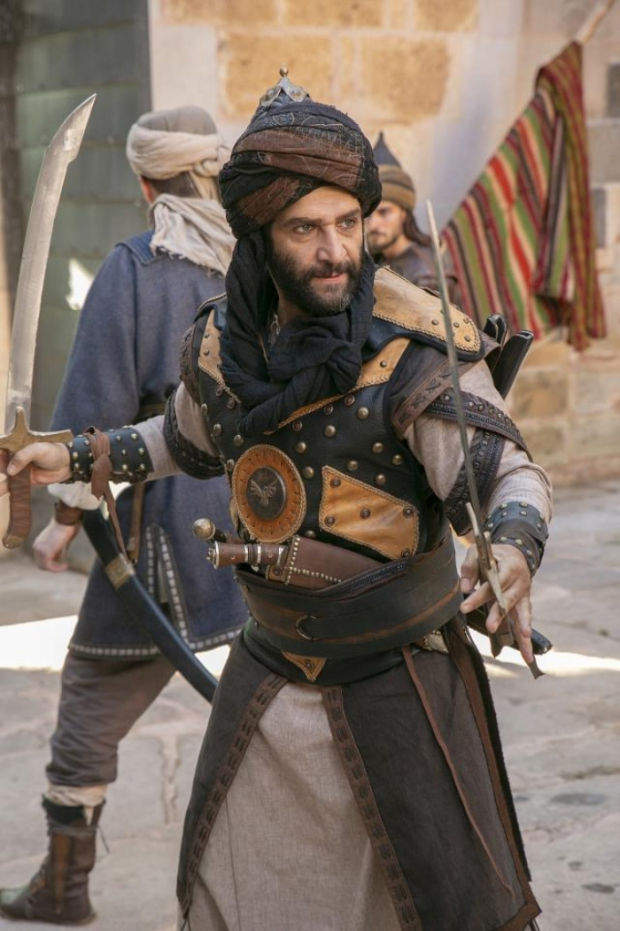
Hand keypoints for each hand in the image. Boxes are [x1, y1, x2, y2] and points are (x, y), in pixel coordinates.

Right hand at [0, 442, 70, 495]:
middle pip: (1, 462)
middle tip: (3, 470)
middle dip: (0, 466)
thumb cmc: (53, 452)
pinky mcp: (24, 481)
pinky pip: (12, 486)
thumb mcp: (38, 450)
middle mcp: (15, 457)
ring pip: (5, 475)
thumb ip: (23, 457)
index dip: (0, 451)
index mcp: (17, 446)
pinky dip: (4, 490)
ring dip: (0, 481)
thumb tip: (9, 471)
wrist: (67, 464)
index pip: (3, 447)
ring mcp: (19, 470)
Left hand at [33, 516, 79, 571]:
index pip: (41, 558)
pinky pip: (50, 567)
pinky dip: (58, 568)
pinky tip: (66, 565)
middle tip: (64, 564)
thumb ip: (58, 548)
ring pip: (45, 567)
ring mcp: (39, 551)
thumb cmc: (66, 526)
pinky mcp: (45, 554)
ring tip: (66, 565)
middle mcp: (36, 547)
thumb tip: (61, 556)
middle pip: (41, 564)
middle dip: (52, 566)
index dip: (52, 562)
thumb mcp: (61, 539)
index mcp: (38, 543)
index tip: (62, 560)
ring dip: (56, 568)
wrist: (65, 519)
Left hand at [459, 543, 533, 665]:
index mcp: (510, 566)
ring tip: (524, 651)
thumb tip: (464, 588)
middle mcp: (521, 581)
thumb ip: (470, 567)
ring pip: (522, 614)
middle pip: (508, 600)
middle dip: (499, 614)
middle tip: (490, 627)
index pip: (493, 583)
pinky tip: (527, 655)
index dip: (479, 596)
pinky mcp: (524, 603)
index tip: (464, 608)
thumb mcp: (479, 552)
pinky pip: (525, 620)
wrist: (516, 554)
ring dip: (521, 631)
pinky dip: (526, 638)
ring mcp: (524, 594)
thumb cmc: (493, 554)